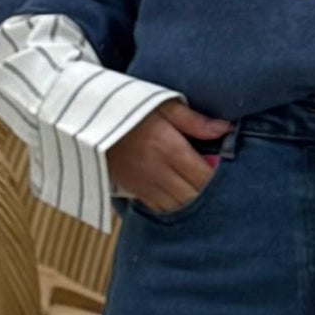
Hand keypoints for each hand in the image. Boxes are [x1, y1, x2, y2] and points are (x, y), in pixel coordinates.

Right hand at [107, 98, 232, 212]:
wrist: (87, 120)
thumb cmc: (128, 108)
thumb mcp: (163, 105)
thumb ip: (195, 121)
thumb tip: (226, 129)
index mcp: (168, 148)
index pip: (204, 174)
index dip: (220, 177)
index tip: (228, 169)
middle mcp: (158, 171)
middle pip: (194, 195)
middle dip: (211, 193)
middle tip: (221, 184)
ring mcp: (145, 185)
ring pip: (179, 207)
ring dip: (194, 203)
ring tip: (203, 191)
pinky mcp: (134, 191)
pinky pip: (162, 209)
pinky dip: (176, 207)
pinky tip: (183, 197)